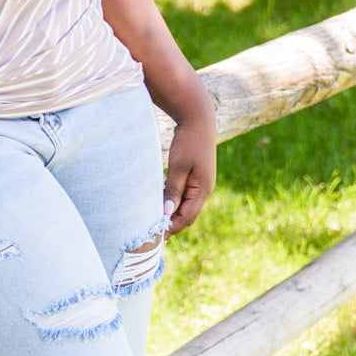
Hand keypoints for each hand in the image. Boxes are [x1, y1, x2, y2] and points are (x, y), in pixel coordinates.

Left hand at [163, 108, 215, 235]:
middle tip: (152, 233)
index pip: (188, 217)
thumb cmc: (189, 141)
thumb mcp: (179, 166)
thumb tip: (167, 213)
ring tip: (152, 220)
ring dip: (170, 212)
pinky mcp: (193, 176)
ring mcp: (199, 183)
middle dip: (171, 224)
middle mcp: (203, 189)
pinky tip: (158, 202)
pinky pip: (182, 194)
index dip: (172, 228)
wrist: (198, 119)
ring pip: (183, 205)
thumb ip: (173, 190)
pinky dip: (171, 200)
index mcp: (203, 189)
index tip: (156, 236)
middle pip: (186, 214)